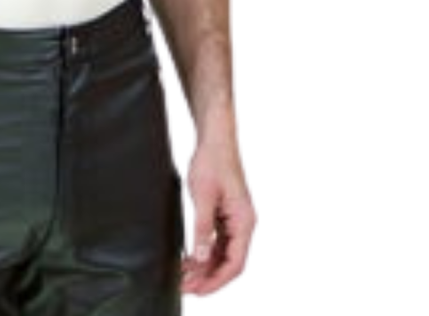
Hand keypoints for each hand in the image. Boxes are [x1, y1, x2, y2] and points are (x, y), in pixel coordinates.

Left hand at [180, 135, 256, 295]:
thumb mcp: (203, 195)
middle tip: (185, 286)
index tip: (198, 290)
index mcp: (244, 221)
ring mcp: (234, 220)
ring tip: (184, 276)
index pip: (235, 263)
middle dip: (208, 276)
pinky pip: (217, 241)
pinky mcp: (225, 214)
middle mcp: (243, 224)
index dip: (217, 280)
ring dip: (205, 266)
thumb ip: (203, 228)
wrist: (214, 139)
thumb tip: (201, 256)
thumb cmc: (212, 161)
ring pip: (222, 253)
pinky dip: (204, 252)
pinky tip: (189, 259)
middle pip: (229, 261)